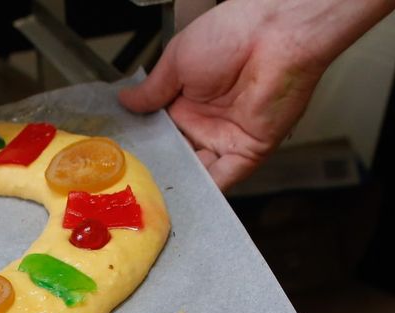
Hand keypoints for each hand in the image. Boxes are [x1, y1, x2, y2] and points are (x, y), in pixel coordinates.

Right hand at [118, 0, 394, 189]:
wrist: (275, 35)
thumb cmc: (233, 34)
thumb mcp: (176, 61)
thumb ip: (151, 90)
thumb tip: (126, 101)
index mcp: (186, 100)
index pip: (158, 132)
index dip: (141, 145)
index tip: (119, 159)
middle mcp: (205, 122)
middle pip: (175, 156)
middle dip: (156, 169)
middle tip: (130, 182)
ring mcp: (225, 138)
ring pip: (195, 172)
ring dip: (177, 183)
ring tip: (150, 195)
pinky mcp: (247, 152)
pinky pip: (221, 178)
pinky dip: (203, 191)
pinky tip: (182, 196)